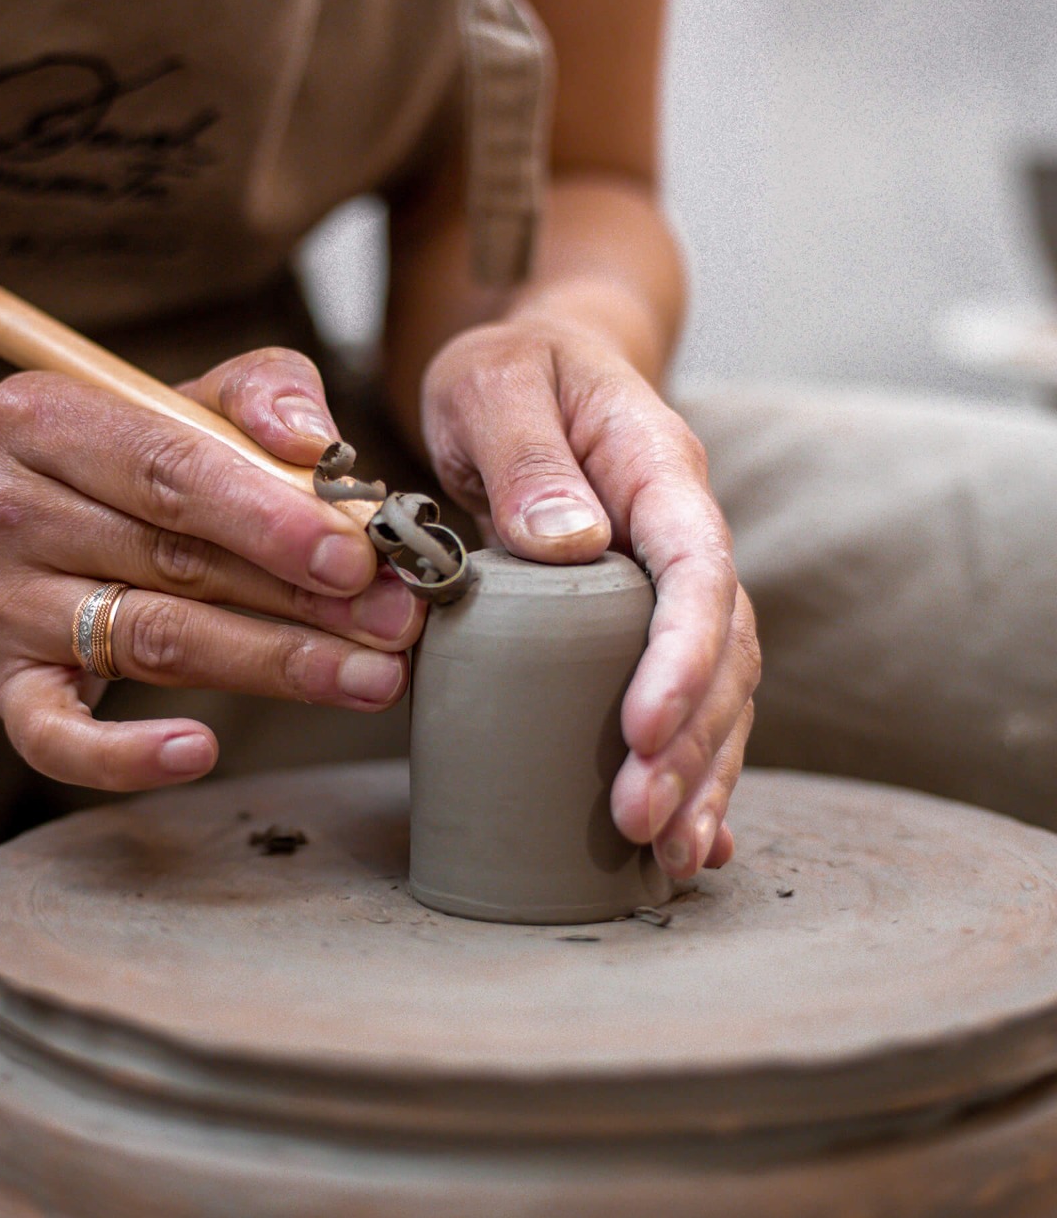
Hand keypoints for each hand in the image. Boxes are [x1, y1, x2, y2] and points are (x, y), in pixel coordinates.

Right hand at [0, 349, 422, 790]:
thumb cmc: (111, 463)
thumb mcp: (176, 402)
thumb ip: (258, 397)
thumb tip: (315, 446)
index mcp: (39, 417)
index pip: (169, 466)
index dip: (270, 517)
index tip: (358, 557)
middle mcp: (0, 508)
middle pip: (172, 559)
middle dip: (299, 597)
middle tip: (393, 625)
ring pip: (149, 640)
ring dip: (270, 665)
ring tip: (365, 679)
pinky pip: (56, 738)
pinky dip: (126, 755)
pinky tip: (200, 752)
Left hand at [420, 320, 758, 877]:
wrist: (538, 363)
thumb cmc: (510, 369)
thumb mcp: (494, 382)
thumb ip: (524, 453)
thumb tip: (568, 542)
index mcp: (659, 470)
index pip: (697, 568)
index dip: (681, 654)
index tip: (641, 728)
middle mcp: (686, 533)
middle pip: (723, 650)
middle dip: (691, 743)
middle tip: (640, 819)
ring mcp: (675, 584)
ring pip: (720, 691)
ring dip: (701, 774)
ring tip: (667, 854)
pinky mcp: (648, 625)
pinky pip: (691, 702)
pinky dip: (697, 772)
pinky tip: (692, 843)